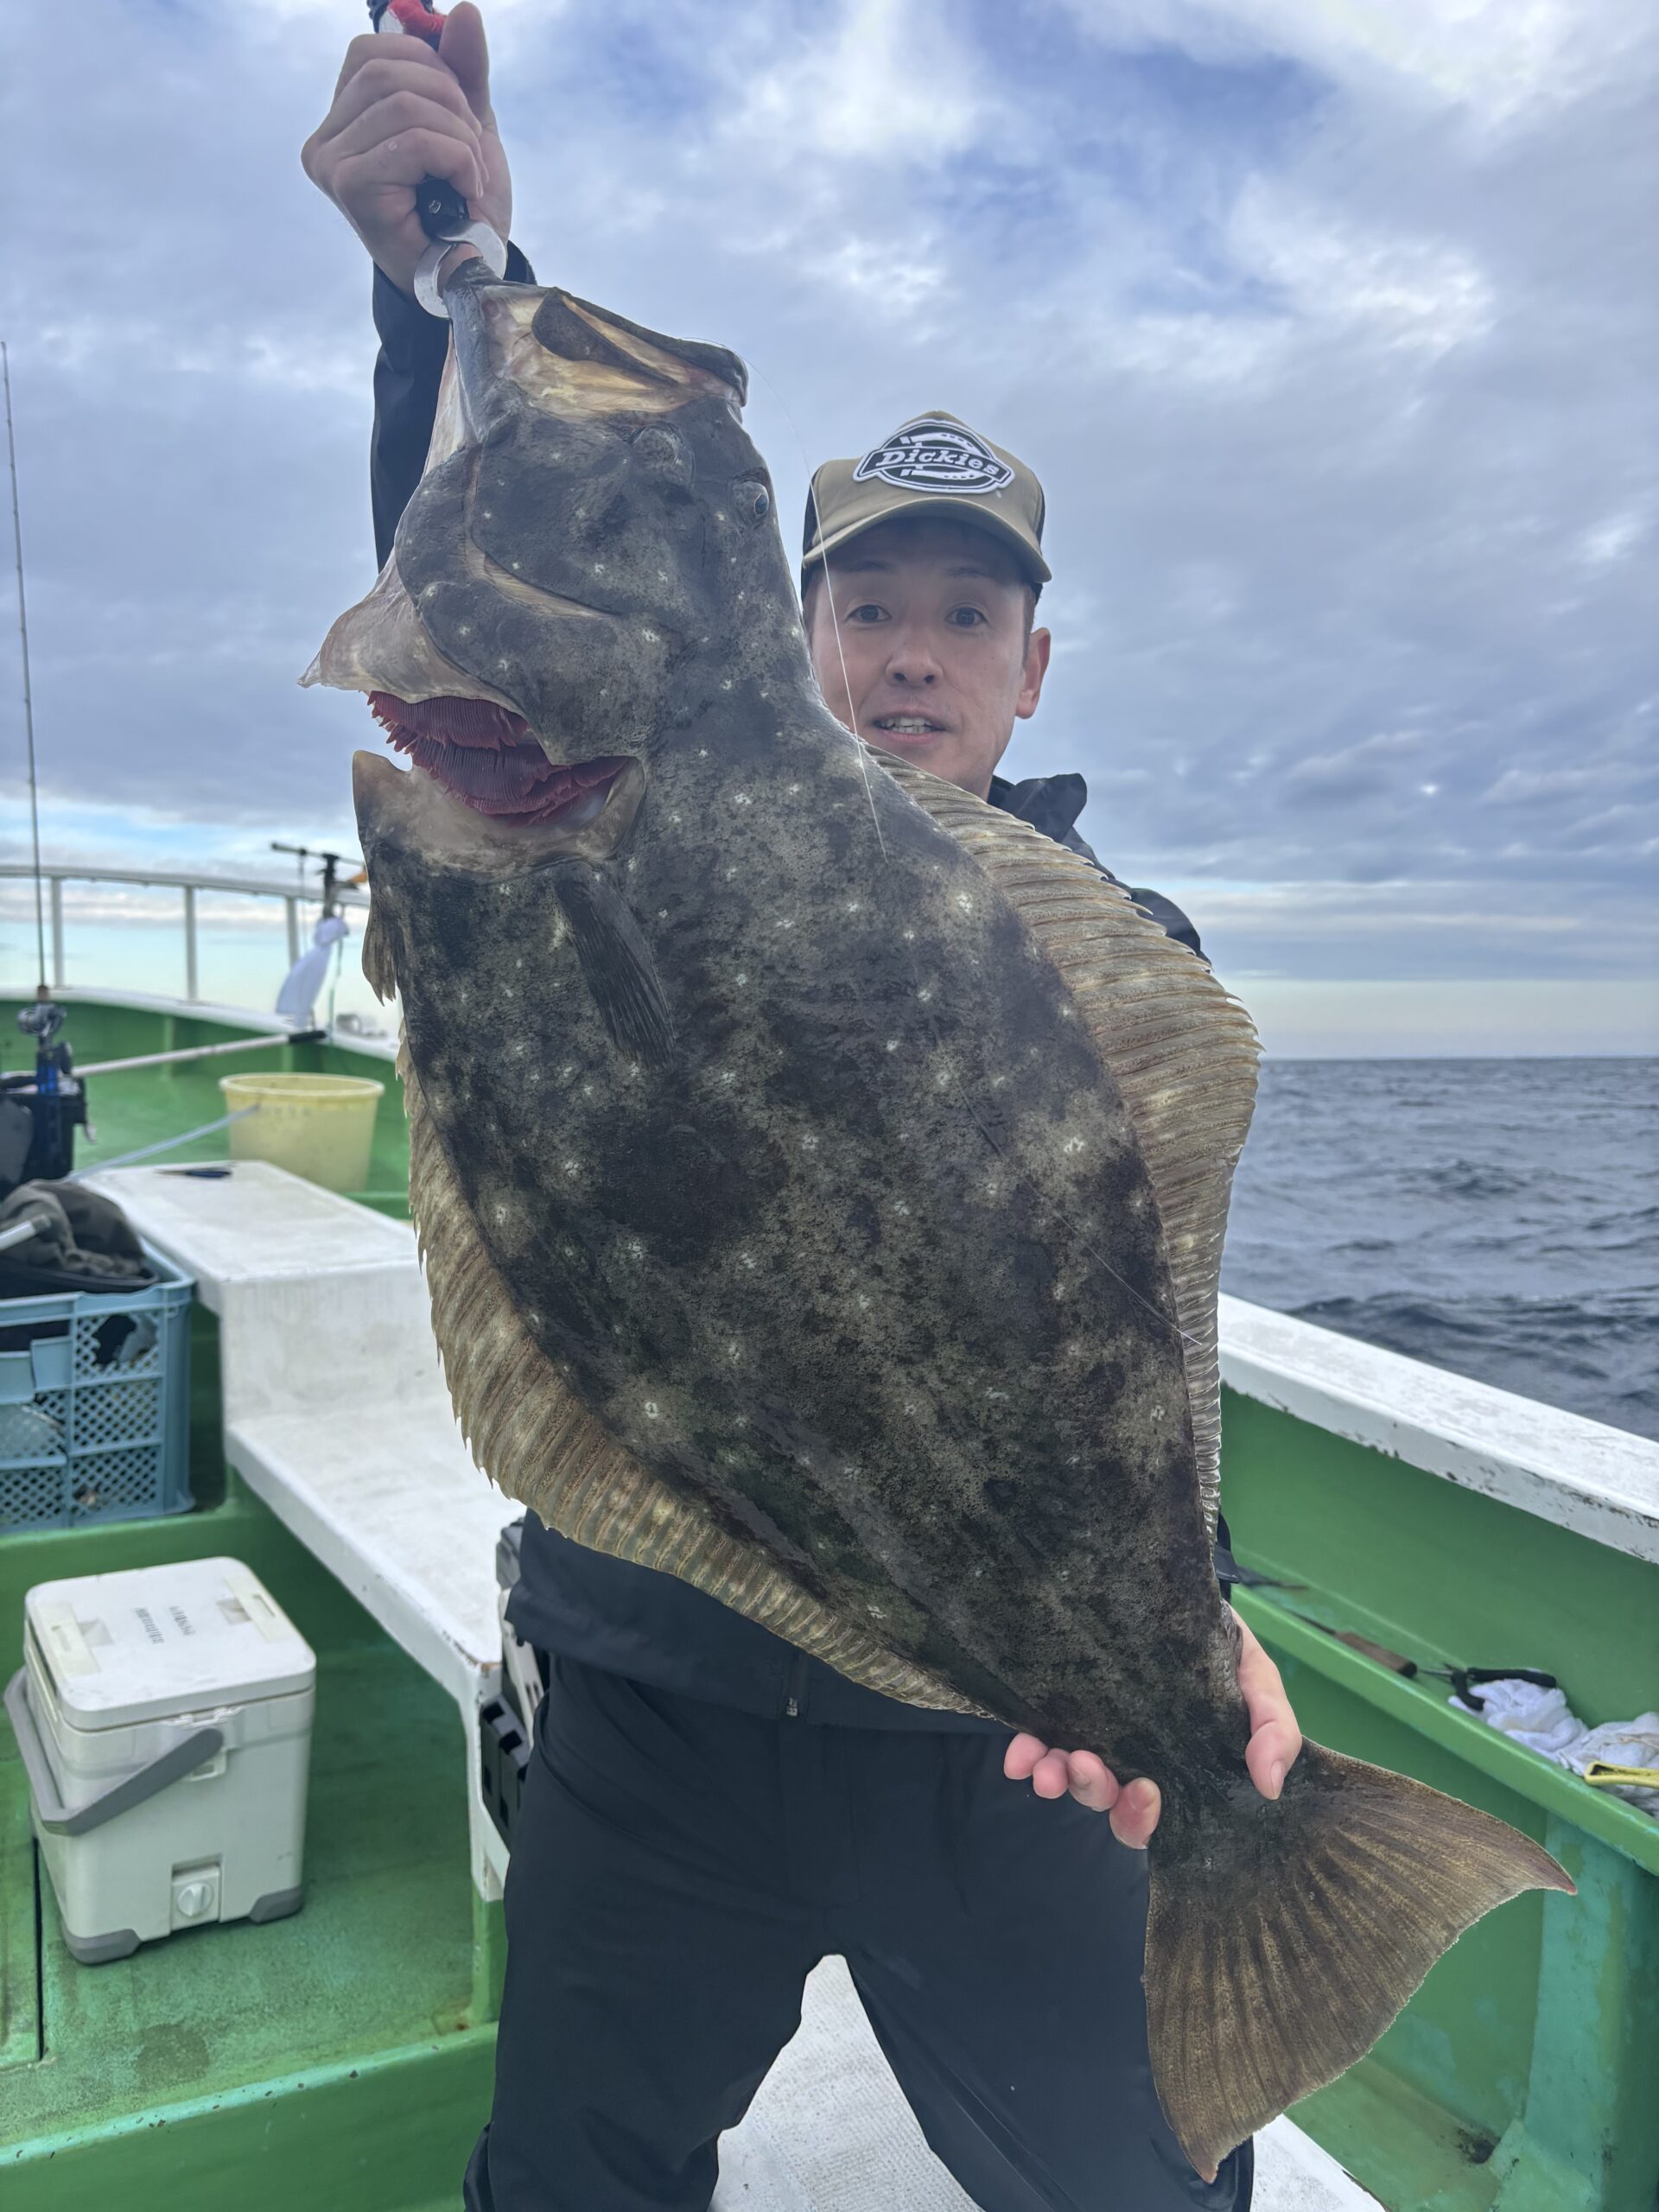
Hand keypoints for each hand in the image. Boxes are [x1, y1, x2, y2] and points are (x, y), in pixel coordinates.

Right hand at [302, 3, 512, 298]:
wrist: (470, 276)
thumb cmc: (463, 209)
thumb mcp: (468, 126)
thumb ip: (463, 70)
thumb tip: (462, 11)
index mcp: (343, 118)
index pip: (374, 52)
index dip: (431, 68)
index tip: (459, 116)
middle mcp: (325, 140)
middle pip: (390, 71)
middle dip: (452, 101)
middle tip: (471, 150)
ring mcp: (331, 164)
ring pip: (405, 104)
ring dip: (459, 136)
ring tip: (471, 175)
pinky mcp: (350, 187)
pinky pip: (413, 140)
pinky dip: (457, 159)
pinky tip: (466, 190)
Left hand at [1002, 1608, 1303, 1849]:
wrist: (1180, 1593)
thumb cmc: (1222, 1648)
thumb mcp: (1259, 1683)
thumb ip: (1272, 1730)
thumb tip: (1270, 1786)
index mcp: (1174, 1766)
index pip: (1151, 1812)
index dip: (1140, 1817)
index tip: (1145, 1792)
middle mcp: (1127, 1756)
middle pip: (1104, 1798)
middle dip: (1092, 1792)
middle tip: (1086, 1768)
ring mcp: (1091, 1731)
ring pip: (1067, 1773)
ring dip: (1056, 1775)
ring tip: (1047, 1763)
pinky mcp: (1060, 1703)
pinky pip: (1036, 1737)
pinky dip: (1025, 1751)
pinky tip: (1017, 1753)